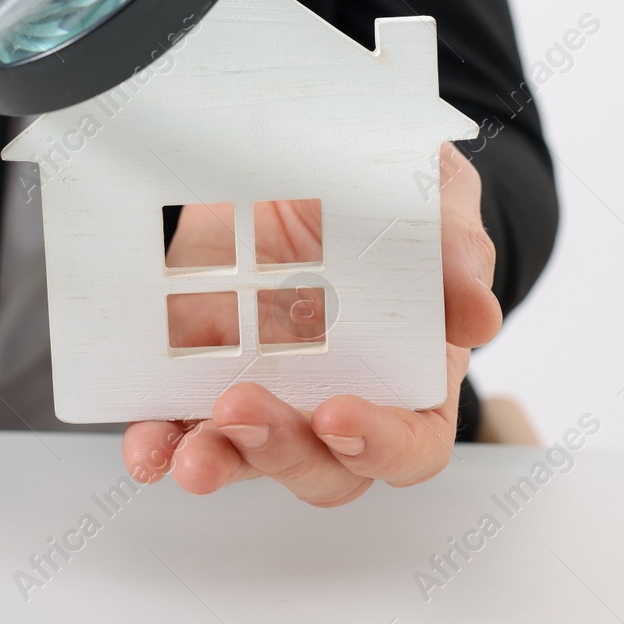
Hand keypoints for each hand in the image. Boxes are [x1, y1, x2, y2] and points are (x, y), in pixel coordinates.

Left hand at [123, 143, 499, 505]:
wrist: (322, 157)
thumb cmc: (394, 196)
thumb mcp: (436, 200)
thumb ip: (455, 248)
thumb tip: (477, 314)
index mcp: (413, 378)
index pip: (412, 445)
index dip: (379, 444)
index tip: (337, 416)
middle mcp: (340, 400)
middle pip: (323, 467)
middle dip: (280, 452)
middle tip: (239, 410)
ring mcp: (271, 393)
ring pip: (249, 456)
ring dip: (217, 461)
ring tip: (184, 453)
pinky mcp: (208, 374)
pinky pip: (186, 424)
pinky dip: (164, 439)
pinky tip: (146, 441)